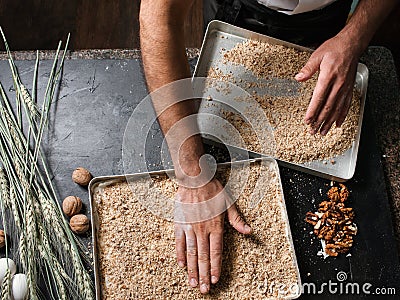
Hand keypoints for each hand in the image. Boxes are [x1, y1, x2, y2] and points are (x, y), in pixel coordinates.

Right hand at [174, 178, 251, 293]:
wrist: (195, 179)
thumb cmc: (213, 190)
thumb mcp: (229, 203)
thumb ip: (237, 220)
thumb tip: (248, 231)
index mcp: (216, 226)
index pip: (216, 252)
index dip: (216, 268)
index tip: (215, 280)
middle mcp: (202, 230)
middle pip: (203, 257)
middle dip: (204, 275)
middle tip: (204, 290)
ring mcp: (190, 228)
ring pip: (191, 253)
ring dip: (192, 269)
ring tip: (193, 283)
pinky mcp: (180, 223)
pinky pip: (179, 242)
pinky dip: (180, 254)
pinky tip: (181, 265)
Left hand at [295, 35, 359, 134]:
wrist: (352, 44)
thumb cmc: (335, 48)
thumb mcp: (318, 55)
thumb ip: (308, 68)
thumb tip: (299, 78)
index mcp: (328, 77)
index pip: (319, 98)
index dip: (313, 111)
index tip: (307, 120)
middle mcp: (338, 84)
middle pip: (328, 107)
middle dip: (319, 121)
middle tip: (313, 131)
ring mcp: (345, 88)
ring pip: (337, 109)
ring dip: (329, 122)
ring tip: (323, 132)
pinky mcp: (349, 88)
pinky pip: (346, 105)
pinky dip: (342, 115)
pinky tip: (337, 123)